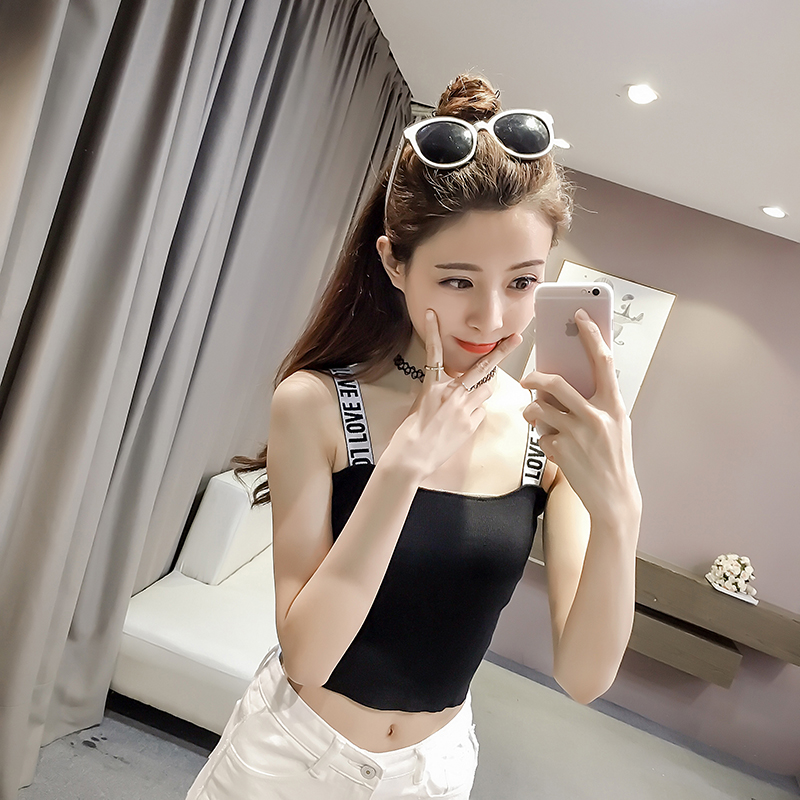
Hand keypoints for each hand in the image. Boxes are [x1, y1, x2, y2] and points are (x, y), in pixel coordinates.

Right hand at [384, 310, 521, 480]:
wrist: (412, 456)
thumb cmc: (409, 433)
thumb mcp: (419, 405)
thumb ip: (437, 392)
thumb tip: (453, 389)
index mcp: (432, 385)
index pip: (434, 353)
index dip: (432, 332)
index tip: (433, 315)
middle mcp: (451, 393)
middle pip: (482, 367)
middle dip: (501, 351)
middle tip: (515, 339)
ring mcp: (463, 408)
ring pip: (486, 390)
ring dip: (483, 390)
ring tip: (470, 399)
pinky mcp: (471, 423)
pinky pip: (481, 412)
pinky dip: (476, 413)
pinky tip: (462, 423)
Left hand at [521, 308, 639, 524]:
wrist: (614, 497)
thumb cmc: (614, 457)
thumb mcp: (617, 424)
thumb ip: (598, 402)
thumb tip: (572, 380)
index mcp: (614, 405)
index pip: (602, 360)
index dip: (590, 335)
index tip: (580, 315)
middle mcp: (596, 416)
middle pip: (555, 384)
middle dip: (535, 378)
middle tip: (527, 379)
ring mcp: (577, 434)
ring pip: (539, 409)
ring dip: (532, 411)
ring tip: (535, 415)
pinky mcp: (561, 450)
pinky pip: (541, 435)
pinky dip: (542, 437)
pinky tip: (553, 445)